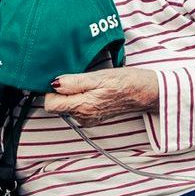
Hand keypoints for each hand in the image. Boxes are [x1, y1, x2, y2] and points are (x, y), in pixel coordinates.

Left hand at [43, 67, 158, 122]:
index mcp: (82, 106)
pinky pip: (76, 107)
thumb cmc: (125, 81)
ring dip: (72, 94)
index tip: (60, 80)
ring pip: (67, 106)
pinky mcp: (92, 117)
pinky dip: (79, 98)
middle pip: (57, 106)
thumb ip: (75, 82)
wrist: (144, 93)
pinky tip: (92, 90)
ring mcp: (87, 119)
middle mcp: (83, 116)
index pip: (50, 105)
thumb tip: (54, 84)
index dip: (50, 91)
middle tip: (77, 78)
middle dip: (61, 92)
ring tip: (88, 84)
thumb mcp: (99, 76)